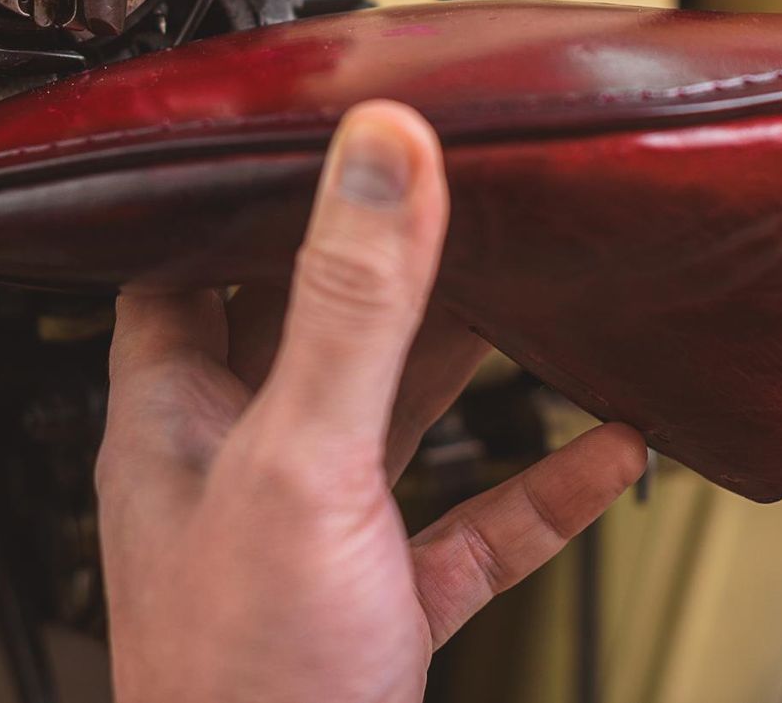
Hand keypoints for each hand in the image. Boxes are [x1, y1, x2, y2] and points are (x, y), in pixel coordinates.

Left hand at [95, 100, 646, 702]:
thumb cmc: (242, 686)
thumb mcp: (302, 461)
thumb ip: (350, 304)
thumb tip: (380, 154)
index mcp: (175, 419)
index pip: (180, 270)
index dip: (230, 198)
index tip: (303, 134)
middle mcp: (237, 468)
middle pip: (308, 331)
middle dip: (381, 265)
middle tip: (452, 193)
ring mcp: (314, 539)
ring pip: (393, 421)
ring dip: (465, 363)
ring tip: (533, 292)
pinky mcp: (383, 607)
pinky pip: (471, 528)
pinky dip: (539, 487)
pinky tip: (606, 450)